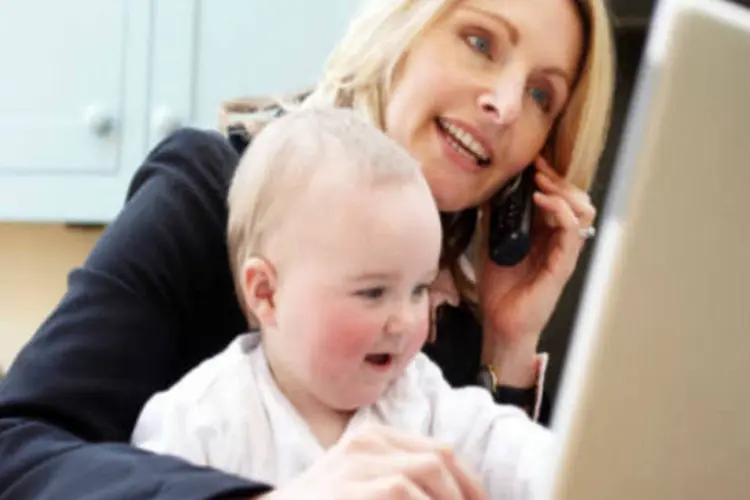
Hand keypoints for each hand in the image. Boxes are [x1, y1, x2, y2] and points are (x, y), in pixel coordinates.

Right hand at [257, 424, 485, 499]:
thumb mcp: (361, 481)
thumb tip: (455, 494)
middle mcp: (366, 443)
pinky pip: (401, 491)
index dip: (468, 483)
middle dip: (464, 494)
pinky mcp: (350, 489)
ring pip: (427, 473)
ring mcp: (355, 464)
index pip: (440, 450)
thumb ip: (399, 476)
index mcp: (374, 439)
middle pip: (438, 459)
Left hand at [476, 156, 595, 384]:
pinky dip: (560, 211)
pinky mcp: (563, 265)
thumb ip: (493, 217)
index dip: (551, 176)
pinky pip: (573, 232)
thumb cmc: (498, 286)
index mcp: (545, 233)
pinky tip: (542, 201)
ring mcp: (563, 252)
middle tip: (538, 167)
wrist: (499, 321)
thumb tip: (487, 189)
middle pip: (576, 198)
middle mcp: (559, 240)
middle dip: (559, 177)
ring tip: (541, 183)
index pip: (560, 196)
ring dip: (563, 191)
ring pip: (583, 211)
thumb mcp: (490, 241)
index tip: (533, 161)